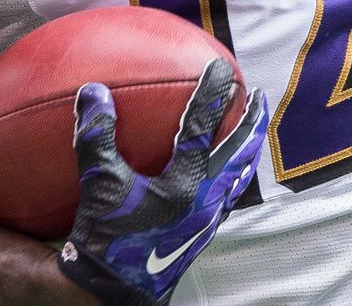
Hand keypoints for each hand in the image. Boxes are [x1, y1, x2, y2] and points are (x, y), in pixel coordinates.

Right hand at [58, 59, 267, 305]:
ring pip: (239, 177)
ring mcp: (208, 219)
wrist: (115, 296)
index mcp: (186, 183)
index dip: (213, 94)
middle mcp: (206, 200)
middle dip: (252, 122)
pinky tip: (222, 176)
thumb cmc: (108, 242)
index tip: (221, 68)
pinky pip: (226, 198)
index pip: (204, 127)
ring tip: (253, 131)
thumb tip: (92, 91)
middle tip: (259, 96)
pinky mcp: (202, 234)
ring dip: (248, 150)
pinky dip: (231, 177)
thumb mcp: (97, 186)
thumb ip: (95, 137)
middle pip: (241, 152)